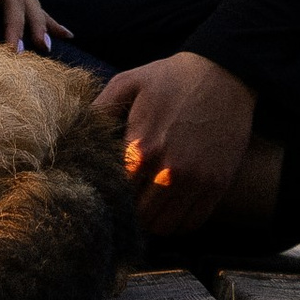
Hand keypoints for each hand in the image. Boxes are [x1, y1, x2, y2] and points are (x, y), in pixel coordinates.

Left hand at [89, 49, 257, 235]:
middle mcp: (168, 171)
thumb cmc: (172, 78)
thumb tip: (75, 133)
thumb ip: (100, 110)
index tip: (108, 189)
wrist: (224, 73)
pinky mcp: (217, 185)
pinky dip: (179, 223)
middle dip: (129, 210)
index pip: (115, 193)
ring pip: (164, 226)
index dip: (108, 194)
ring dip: (153, 220)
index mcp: (141, 147)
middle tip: (127, 200)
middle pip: (139, 216)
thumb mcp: (128, 82)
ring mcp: (196, 181)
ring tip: (148, 205)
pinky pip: (192, 222)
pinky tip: (171, 206)